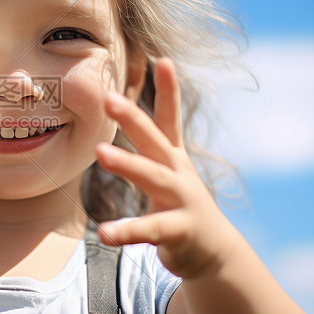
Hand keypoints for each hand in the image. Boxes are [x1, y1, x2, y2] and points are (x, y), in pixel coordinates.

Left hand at [95, 59, 238, 278]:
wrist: (213, 252)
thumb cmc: (181, 205)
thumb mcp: (168, 170)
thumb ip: (150, 142)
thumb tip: (124, 108)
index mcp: (173, 156)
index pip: (169, 118)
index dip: (168, 90)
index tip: (163, 60)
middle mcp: (178, 173)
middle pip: (154, 140)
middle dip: (133, 118)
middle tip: (109, 98)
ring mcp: (181, 200)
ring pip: (153, 178)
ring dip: (127, 164)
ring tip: (99, 152)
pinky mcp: (178, 231)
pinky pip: (149, 230)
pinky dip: (126, 232)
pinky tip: (104, 233)